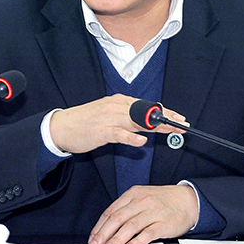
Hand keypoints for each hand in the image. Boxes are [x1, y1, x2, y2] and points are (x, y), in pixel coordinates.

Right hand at [49, 94, 187, 154]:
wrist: (61, 126)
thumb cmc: (85, 122)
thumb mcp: (109, 115)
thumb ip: (127, 118)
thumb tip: (146, 124)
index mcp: (119, 102)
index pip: (147, 106)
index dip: (165, 112)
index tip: (180, 118)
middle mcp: (116, 106)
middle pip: (146, 112)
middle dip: (166, 118)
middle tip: (182, 124)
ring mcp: (109, 118)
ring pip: (136, 121)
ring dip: (155, 125)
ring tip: (170, 129)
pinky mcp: (100, 131)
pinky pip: (119, 134)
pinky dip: (131, 137)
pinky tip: (142, 141)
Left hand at [88, 184, 197, 243]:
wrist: (187, 200)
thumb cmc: (163, 201)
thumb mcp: (142, 198)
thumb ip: (126, 209)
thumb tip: (107, 228)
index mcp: (133, 194)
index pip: (110, 211)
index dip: (99, 226)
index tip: (92, 238)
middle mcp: (141, 201)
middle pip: (117, 218)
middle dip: (103, 234)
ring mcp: (153, 211)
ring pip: (130, 226)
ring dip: (116, 240)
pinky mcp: (164, 223)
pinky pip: (148, 233)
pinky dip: (136, 242)